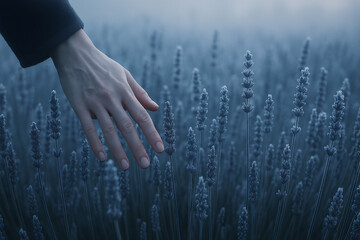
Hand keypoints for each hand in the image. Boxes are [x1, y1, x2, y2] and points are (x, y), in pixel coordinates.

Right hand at [51, 29, 163, 169]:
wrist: (75, 53)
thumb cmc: (103, 65)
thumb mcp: (125, 75)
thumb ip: (140, 93)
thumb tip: (155, 108)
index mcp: (125, 91)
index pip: (142, 116)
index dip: (152, 134)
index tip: (160, 149)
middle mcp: (112, 98)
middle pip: (127, 126)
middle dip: (138, 147)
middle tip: (146, 165)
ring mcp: (95, 102)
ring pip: (109, 130)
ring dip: (118, 150)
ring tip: (125, 167)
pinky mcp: (79, 105)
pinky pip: (88, 128)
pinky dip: (95, 143)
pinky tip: (102, 158)